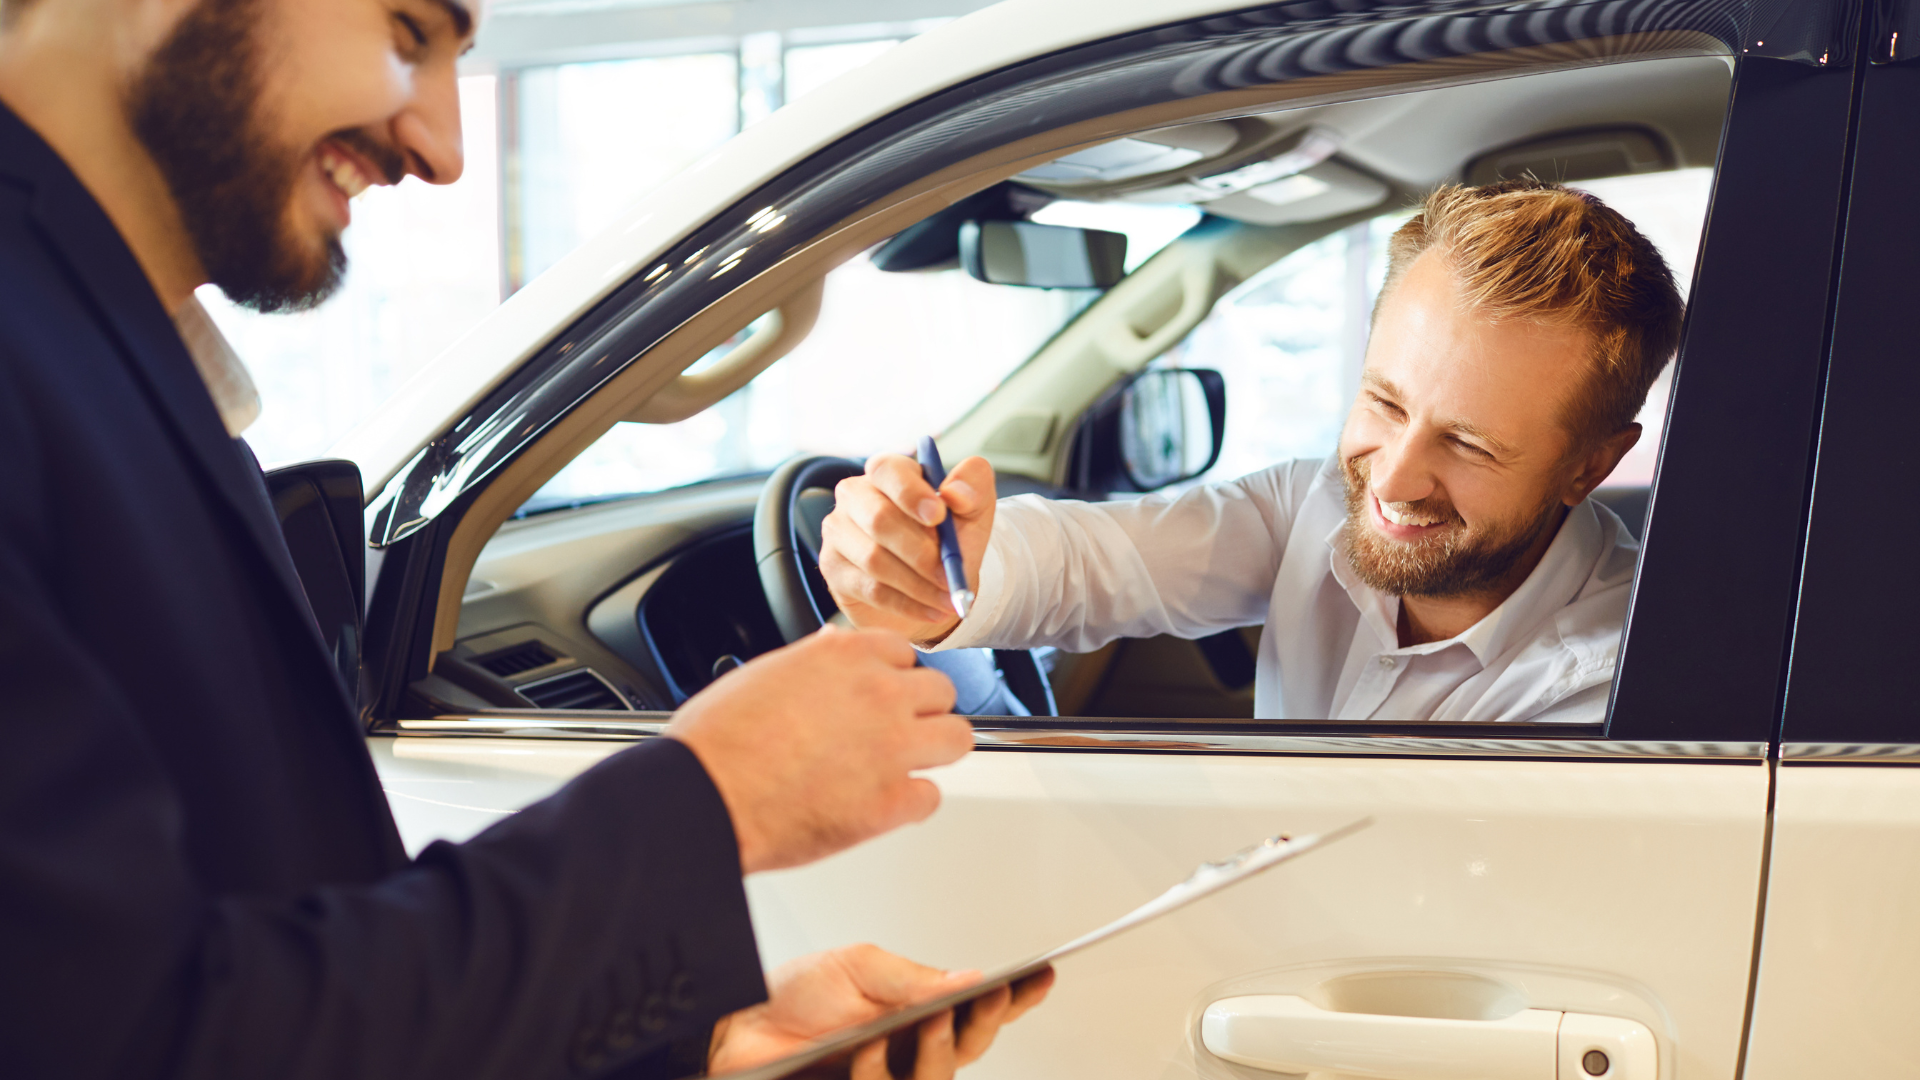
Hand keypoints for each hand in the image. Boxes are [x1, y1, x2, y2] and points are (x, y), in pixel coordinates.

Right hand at [666, 628, 972, 872]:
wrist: (704, 795)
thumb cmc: (718, 740)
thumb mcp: (766, 673)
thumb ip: (814, 663)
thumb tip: (831, 652)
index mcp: (848, 656)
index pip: (904, 653)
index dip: (895, 677)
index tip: (889, 692)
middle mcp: (879, 694)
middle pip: (940, 691)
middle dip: (921, 711)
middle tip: (899, 730)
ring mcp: (892, 748)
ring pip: (957, 737)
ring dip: (934, 751)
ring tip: (909, 764)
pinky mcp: (890, 802)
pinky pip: (931, 797)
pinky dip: (911, 804)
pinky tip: (886, 806)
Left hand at [707, 944, 1054, 1079]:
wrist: (738, 1029)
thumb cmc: (795, 996)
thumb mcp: (859, 967)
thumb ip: (913, 978)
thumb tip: (970, 978)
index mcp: (917, 1011)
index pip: (978, 1010)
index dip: (1014, 999)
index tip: (1041, 976)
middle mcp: (909, 1050)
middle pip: (970, 1048)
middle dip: (986, 1023)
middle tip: (988, 999)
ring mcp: (887, 1079)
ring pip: (938, 1078)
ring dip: (937, 1052)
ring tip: (925, 1022)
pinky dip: (881, 1074)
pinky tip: (867, 1054)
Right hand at [820, 453, 997, 643]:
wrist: (934, 583)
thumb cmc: (951, 539)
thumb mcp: (974, 511)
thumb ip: (973, 490)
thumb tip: (955, 494)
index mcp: (888, 472)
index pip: (887, 470)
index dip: (911, 493)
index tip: (939, 516)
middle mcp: (854, 495)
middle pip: (878, 519)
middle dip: (920, 551)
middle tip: (950, 574)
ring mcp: (838, 531)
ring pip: (874, 559)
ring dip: (918, 584)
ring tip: (949, 598)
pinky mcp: (832, 568)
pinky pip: (870, 589)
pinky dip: (908, 604)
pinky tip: (933, 611)